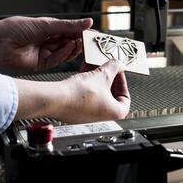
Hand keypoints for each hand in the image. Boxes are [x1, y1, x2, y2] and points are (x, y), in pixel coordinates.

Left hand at [0, 16, 92, 69]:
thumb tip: (87, 22)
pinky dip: (65, 53)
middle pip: (70, 42)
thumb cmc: (16, 29)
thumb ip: (69, 26)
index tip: (91, 31)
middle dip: (79, 40)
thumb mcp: (47, 24)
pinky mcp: (44, 63)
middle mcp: (49, 41)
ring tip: (79, 42)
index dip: (81, 31)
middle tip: (88, 38)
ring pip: (66, 52)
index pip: (70, 31)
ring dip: (74, 47)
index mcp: (50, 29)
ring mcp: (47, 52)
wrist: (0, 43)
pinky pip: (59, 59)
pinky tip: (69, 46)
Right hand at [15, 59, 130, 122]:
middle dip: (108, 78)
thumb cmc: (79, 94)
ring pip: (98, 94)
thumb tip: (119, 64)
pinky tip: (84, 72)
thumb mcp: (103, 74)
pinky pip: (87, 97)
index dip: (122, 81)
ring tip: (94, 67)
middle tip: (106, 68)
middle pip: (111, 94)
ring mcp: (90, 116)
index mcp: (116, 113)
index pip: (126, 97)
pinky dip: (88, 85)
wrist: (56, 99)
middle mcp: (104, 118)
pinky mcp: (78, 112)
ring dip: (97, 79)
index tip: (118, 72)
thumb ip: (115, 67)